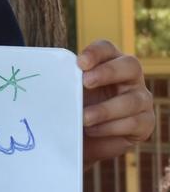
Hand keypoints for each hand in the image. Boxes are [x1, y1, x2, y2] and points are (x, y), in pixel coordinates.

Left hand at [77, 40, 153, 167]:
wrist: (85, 142)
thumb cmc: (75, 111)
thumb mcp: (68, 96)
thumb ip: (65, 86)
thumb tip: (47, 82)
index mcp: (109, 63)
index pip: (107, 49)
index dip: (96, 53)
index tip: (80, 63)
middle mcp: (129, 78)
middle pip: (130, 65)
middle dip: (108, 72)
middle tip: (86, 82)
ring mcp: (141, 99)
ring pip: (133, 99)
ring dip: (106, 109)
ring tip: (84, 118)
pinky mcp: (145, 122)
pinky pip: (134, 122)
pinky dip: (111, 127)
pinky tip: (92, 130)